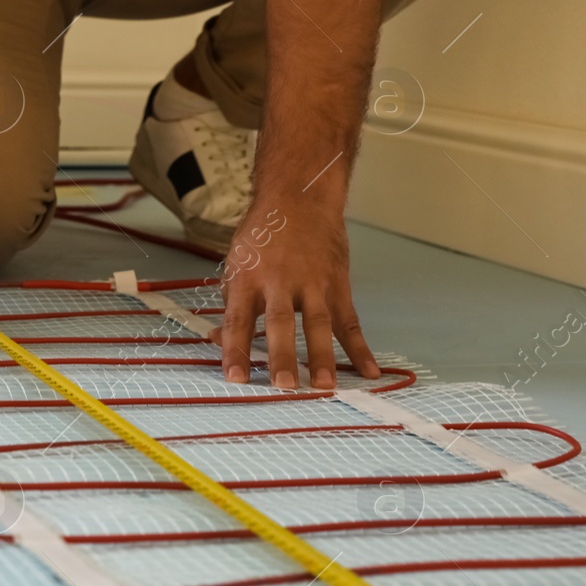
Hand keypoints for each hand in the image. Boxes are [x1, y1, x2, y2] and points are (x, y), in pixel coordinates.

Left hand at [210, 202, 379, 389]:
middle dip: (282, 354)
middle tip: (283, 384)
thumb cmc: (262, 236)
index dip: (235, 350)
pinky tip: (368, 371)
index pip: (238, 321)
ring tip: (323, 386)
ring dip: (321, 356)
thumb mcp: (235, 264)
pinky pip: (350, 321)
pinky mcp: (337, 285)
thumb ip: (232, 305)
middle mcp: (279, 281)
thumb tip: (217, 341)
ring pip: (318, 323)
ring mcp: (312, 283)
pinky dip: (360, 348)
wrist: (299, 199)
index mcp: (247, 279)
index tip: (235, 377)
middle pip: (280, 322)